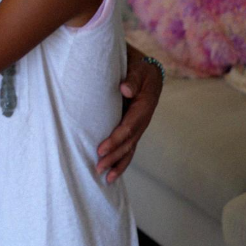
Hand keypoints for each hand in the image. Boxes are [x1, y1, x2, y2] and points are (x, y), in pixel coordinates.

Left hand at [96, 49, 162, 183]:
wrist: (148, 69)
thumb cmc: (139, 67)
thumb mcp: (137, 67)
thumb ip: (132, 78)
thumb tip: (125, 90)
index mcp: (145, 105)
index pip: (129, 126)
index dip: (115, 139)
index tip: (100, 149)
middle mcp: (144, 118)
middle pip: (129, 141)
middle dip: (114, 156)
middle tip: (97, 167)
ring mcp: (140, 125)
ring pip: (130, 148)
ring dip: (118, 163)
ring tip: (106, 178)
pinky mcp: (134, 128)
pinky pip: (130, 146)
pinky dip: (122, 160)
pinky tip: (113, 173)